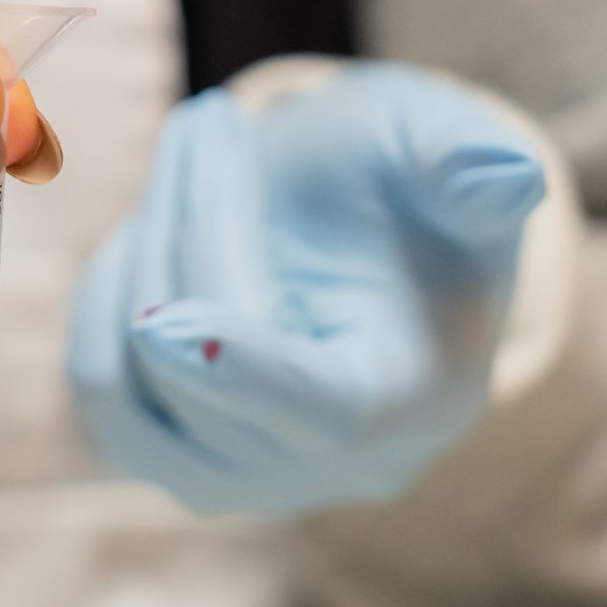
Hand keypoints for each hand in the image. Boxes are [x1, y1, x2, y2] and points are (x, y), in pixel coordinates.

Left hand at [69, 64, 548, 518]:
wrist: (359, 243)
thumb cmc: (405, 191)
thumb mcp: (442, 152)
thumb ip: (468, 162)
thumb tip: (505, 176)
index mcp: (414, 403)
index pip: (322, 412)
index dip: (243, 370)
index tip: (164, 321)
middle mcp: (330, 472)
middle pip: (205, 375)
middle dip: (193, 226)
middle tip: (211, 121)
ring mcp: (245, 486)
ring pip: (133, 392)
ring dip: (138, 263)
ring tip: (187, 179)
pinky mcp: (174, 468)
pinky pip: (101, 394)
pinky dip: (106, 304)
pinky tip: (154, 238)